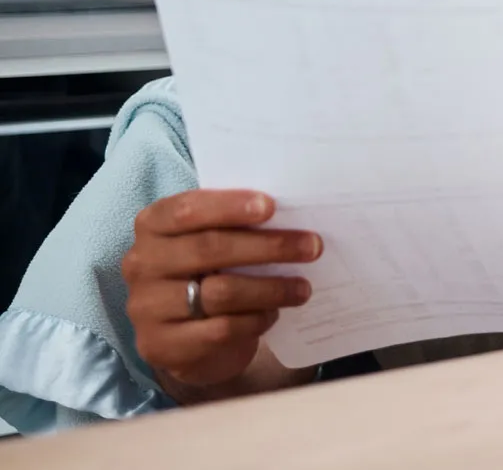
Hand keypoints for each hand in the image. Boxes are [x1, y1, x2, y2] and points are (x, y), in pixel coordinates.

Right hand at [121, 189, 321, 396]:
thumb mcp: (212, 242)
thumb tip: (290, 215)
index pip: (186, 209)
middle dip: (268, 246)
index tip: (271, 206)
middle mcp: (141, 263)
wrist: (187, 337)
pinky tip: (274, 313)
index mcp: (152, 226)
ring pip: (220, 292)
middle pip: (210, 248)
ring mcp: (146, 307)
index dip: (229, 206)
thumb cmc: (208, 273)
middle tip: (313, 247)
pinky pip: (220, 329)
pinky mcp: (160, 345)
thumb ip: (234, 225)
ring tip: (303, 287)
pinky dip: (255, 319)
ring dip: (271, 288)